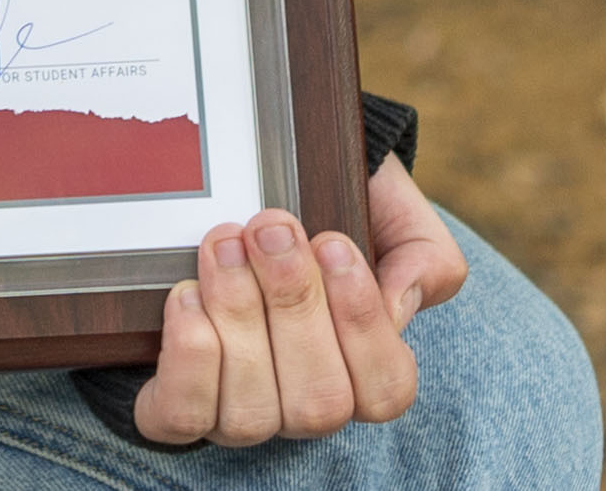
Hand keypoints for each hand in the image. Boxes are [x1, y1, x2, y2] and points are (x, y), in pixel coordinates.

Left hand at [132, 154, 471, 448]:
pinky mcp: (181, 405)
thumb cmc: (330, 212)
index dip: (360, 322)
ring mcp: (243, 413)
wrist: (250, 188)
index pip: (385, 390)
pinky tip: (187, 296)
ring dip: (238, 318)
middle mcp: (305, 406)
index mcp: (364, 375)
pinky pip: (183, 417)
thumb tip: (397, 300)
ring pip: (251, 412)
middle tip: (268, 229)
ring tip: (224, 245)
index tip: (332, 241)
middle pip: (318, 404)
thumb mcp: (393, 217)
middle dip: (292, 305)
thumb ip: (424, 256)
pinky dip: (188, 359)